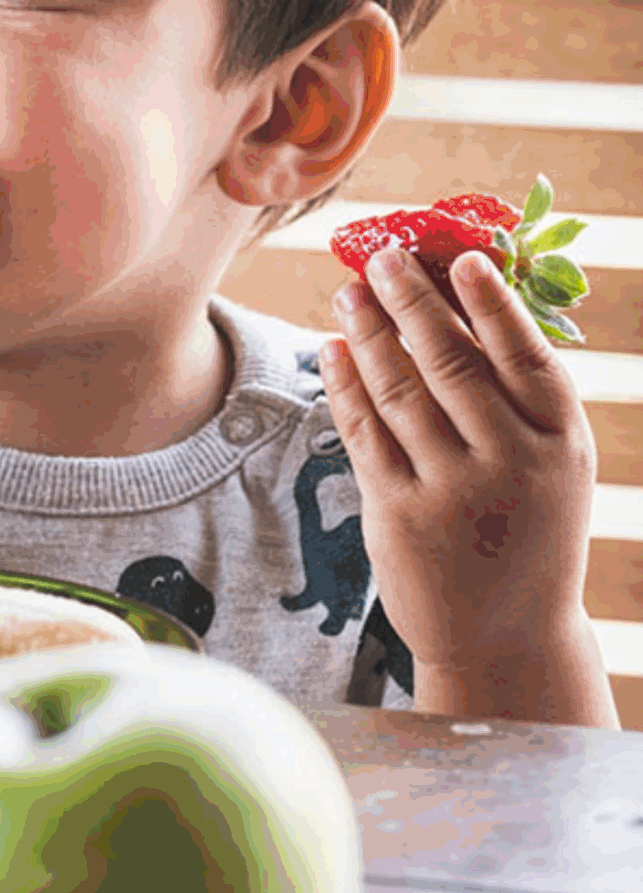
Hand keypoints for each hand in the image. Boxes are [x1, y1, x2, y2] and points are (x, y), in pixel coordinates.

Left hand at [319, 243, 599, 684]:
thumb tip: (458, 296)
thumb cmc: (527, 525)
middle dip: (412, 301)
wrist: (506, 636)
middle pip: (453, 362)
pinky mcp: (399, 513)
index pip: (526, 357)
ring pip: (400, 389)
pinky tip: (332, 349)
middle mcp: (512, 464)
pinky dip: (344, 383)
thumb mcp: (548, 463)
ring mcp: (454, 491)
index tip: (461, 256)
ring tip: (348, 292)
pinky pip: (364, 431)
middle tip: (382, 256)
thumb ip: (514, 393)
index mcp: (560, 442)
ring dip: (369, 332)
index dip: (493, 303)